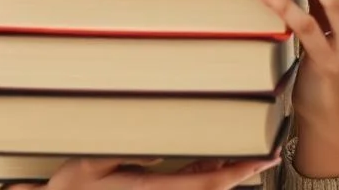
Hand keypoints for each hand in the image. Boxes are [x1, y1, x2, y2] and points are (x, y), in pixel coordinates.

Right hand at [5, 154, 280, 188]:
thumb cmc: (69, 187)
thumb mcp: (90, 164)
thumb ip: (122, 156)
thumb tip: (159, 151)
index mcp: (150, 189)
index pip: (204, 184)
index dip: (236, 173)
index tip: (259, 160)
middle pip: (212, 189)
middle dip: (243, 173)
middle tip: (269, 155)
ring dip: (228, 175)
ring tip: (252, 156)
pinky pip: (187, 188)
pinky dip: (206, 176)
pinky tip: (214, 163)